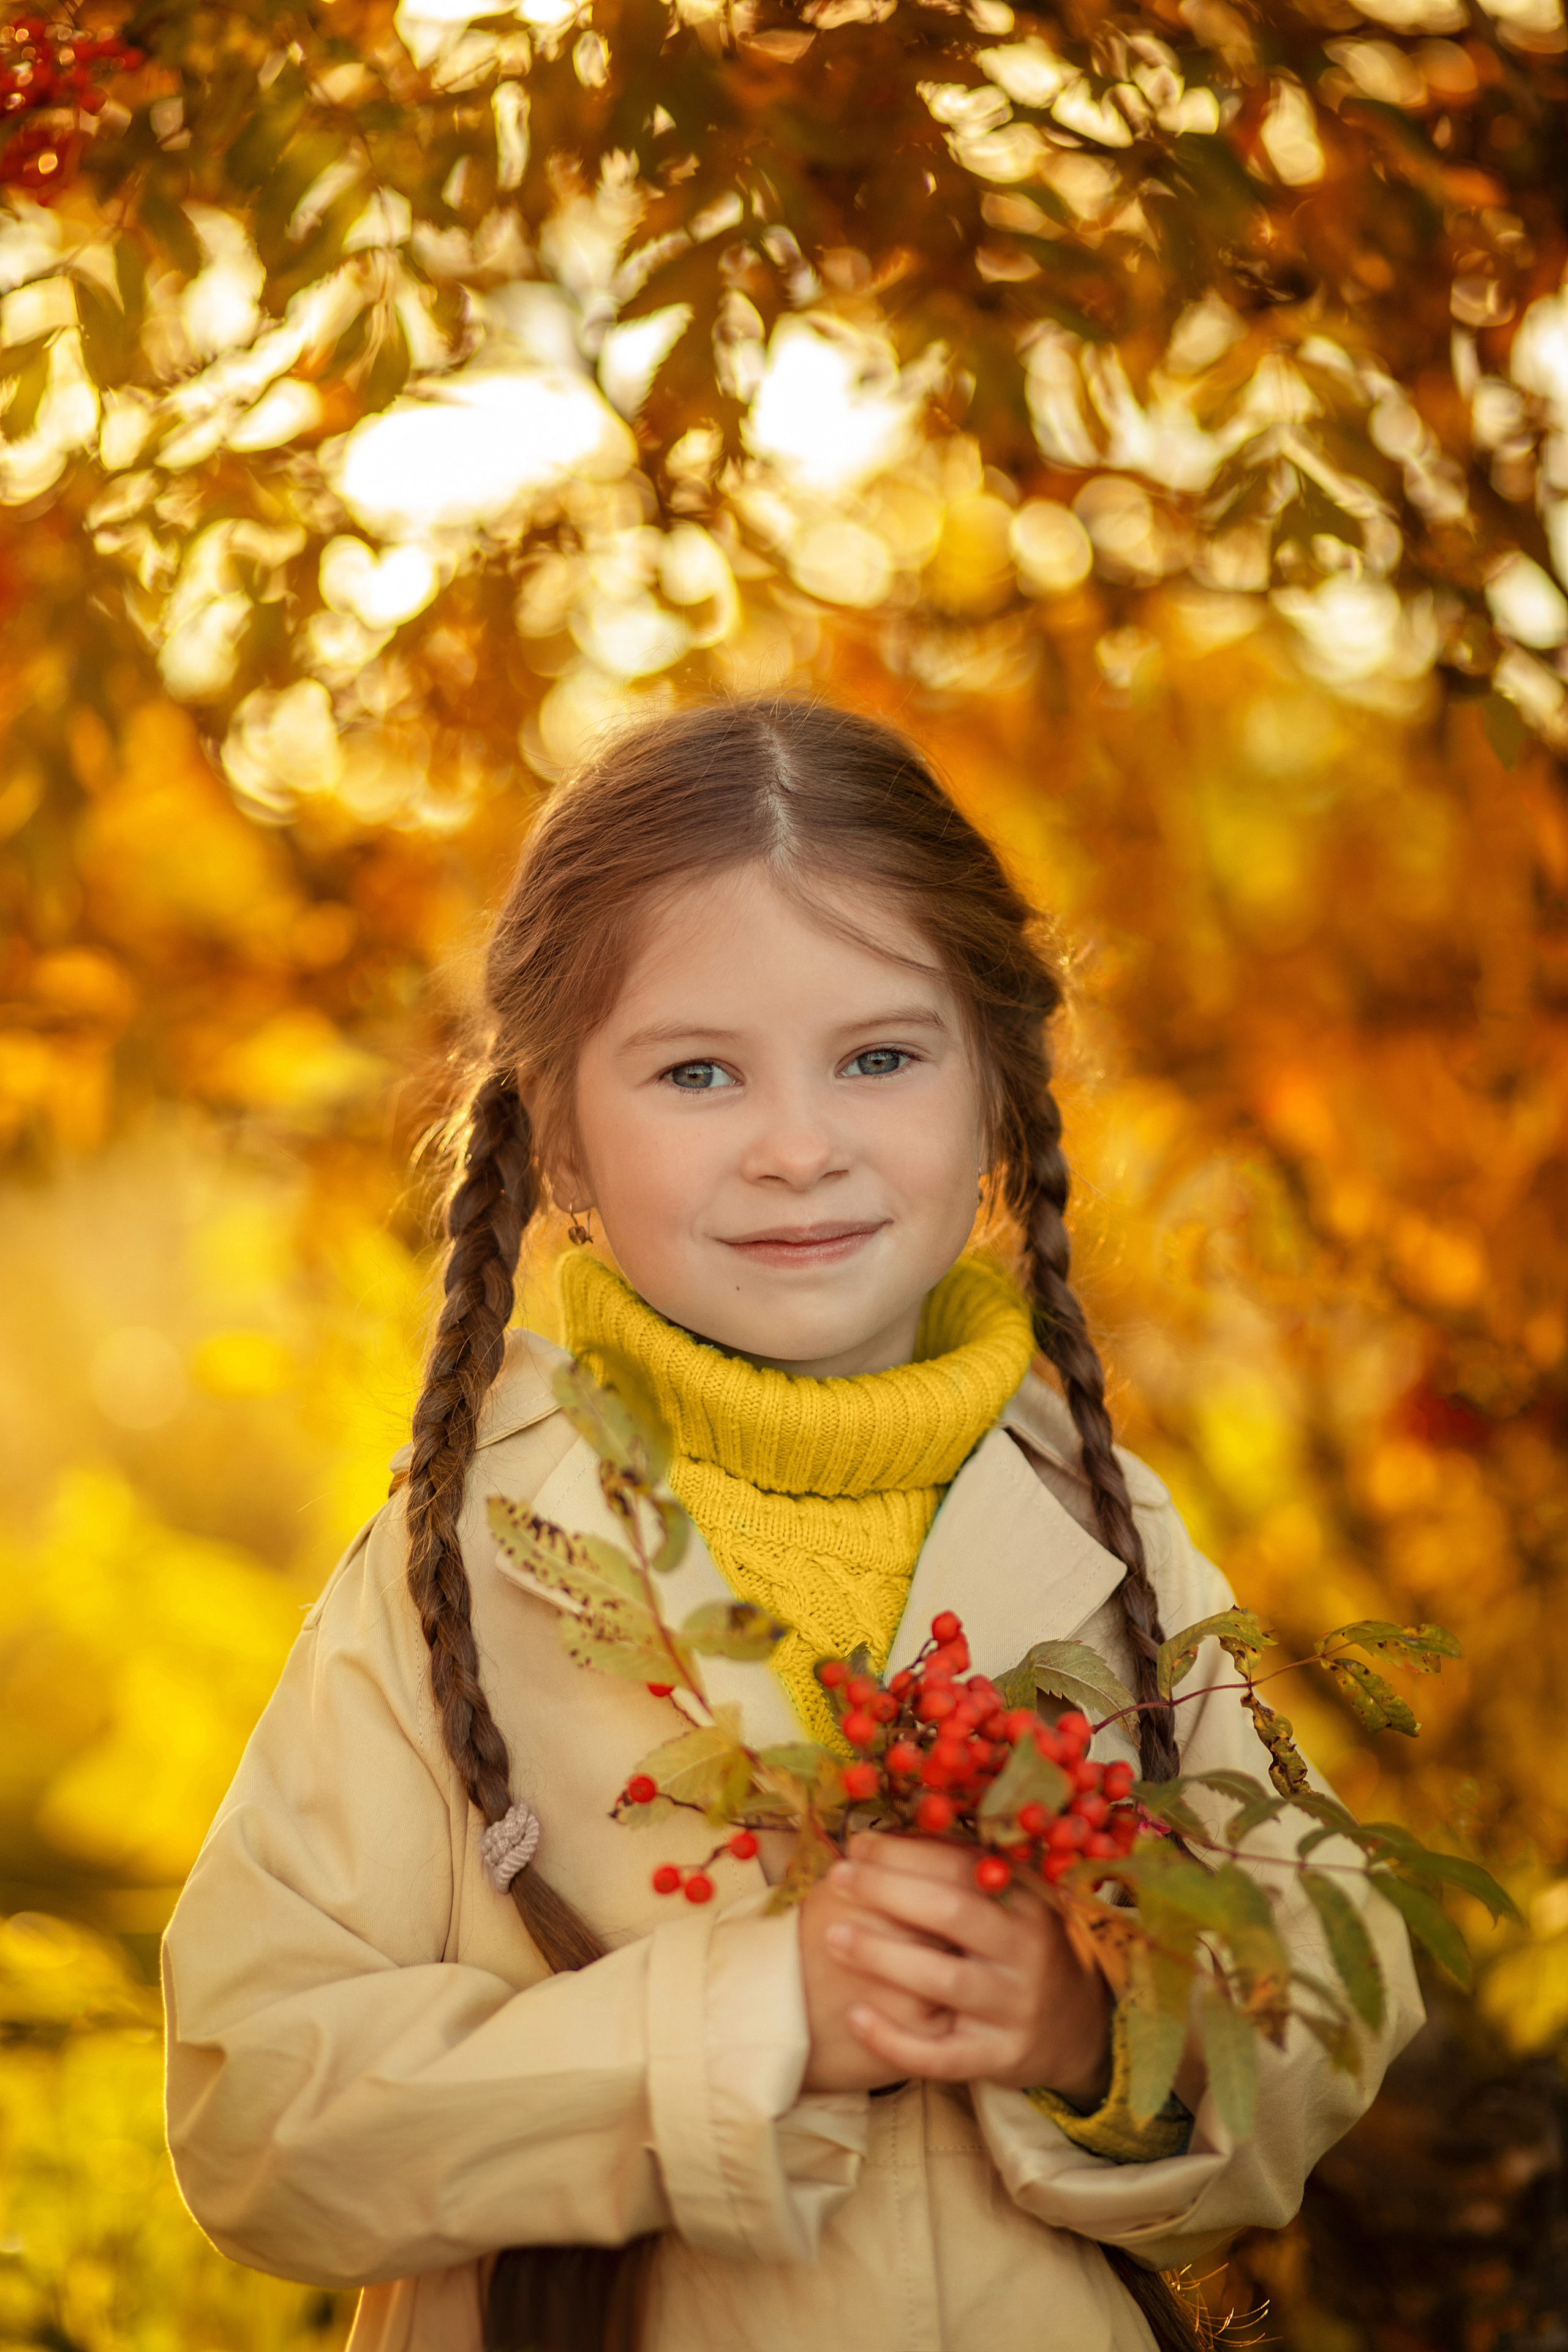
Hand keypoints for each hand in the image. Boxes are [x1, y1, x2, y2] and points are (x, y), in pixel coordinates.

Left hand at [822, 1834, 1112, 2102]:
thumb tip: (881, 1841)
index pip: (963, 1865)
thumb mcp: (1009, 1906)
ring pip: (945, 1980)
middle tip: (838, 1877)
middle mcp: (1026, 1951)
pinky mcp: (998, 2058)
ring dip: (884, 1955)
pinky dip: (895, 2039)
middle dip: (889, 1891)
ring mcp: (1014, 2008)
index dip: (907, 1852)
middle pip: (954, 1913)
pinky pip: (942, 2055)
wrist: (1073, 2030)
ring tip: (833, 1937)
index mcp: (1025, 1901)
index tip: (858, 1843)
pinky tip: (855, 2016)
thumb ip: (961, 1875)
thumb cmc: (1016, 1950)